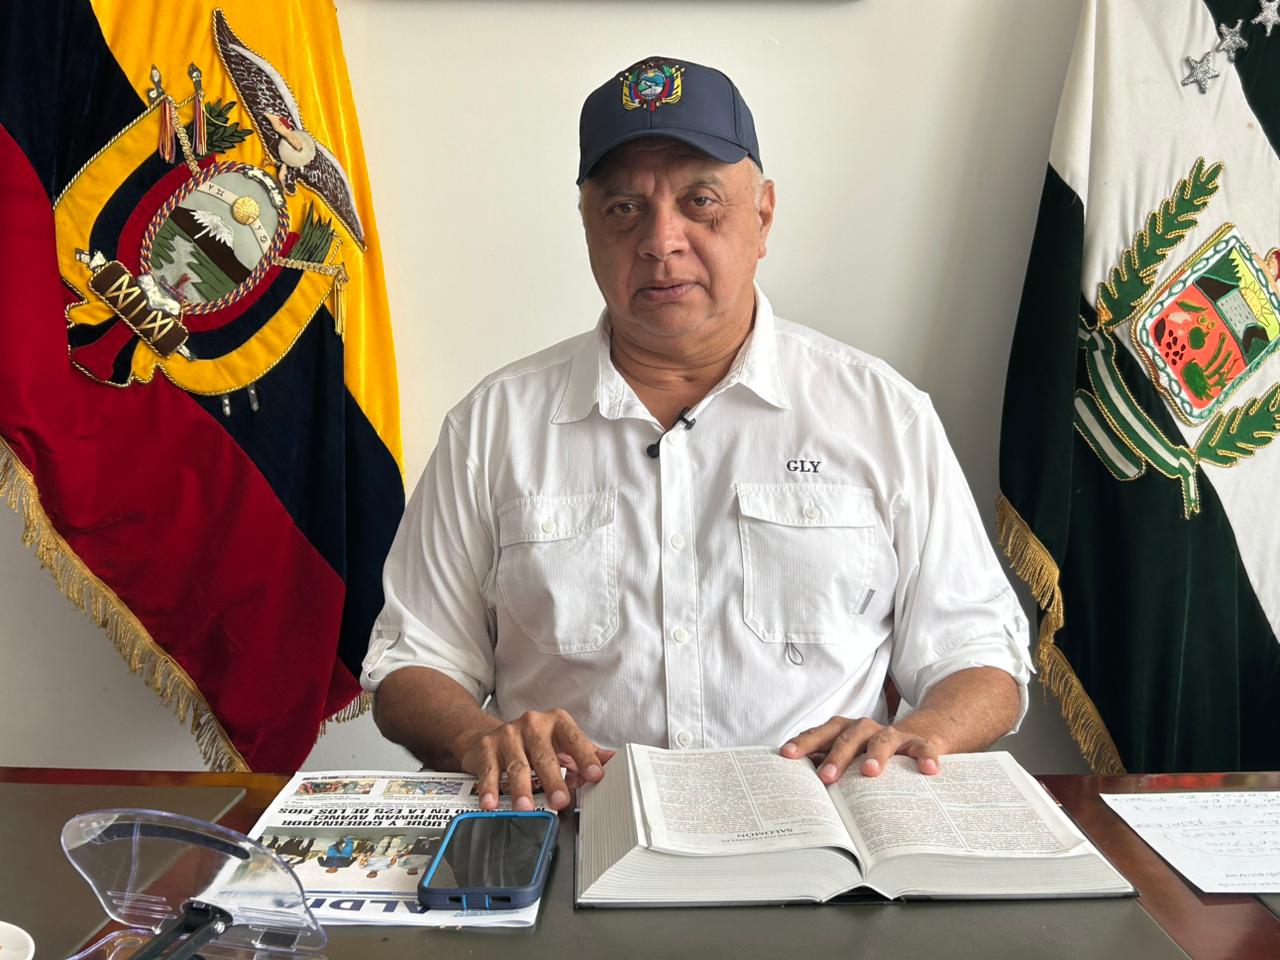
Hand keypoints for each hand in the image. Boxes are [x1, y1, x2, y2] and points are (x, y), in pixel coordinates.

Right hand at [456, 708, 613, 811]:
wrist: (489, 733)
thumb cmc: (534, 742)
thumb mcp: (561, 743)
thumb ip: (587, 753)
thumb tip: (616, 762)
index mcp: (557, 723)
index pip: (575, 740)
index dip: (585, 757)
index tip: (596, 775)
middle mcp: (533, 724)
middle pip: (545, 755)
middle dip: (554, 780)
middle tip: (561, 800)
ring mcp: (508, 734)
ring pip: (517, 765)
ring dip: (521, 788)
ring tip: (525, 807)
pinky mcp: (487, 747)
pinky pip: (490, 771)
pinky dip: (491, 789)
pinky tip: (492, 803)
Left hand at [780, 715, 945, 782]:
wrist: (919, 734)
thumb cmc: (873, 751)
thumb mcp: (850, 757)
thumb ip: (827, 764)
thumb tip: (797, 787)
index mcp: (844, 731)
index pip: (820, 735)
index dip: (803, 743)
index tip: (786, 755)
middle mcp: (865, 729)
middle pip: (848, 738)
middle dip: (836, 756)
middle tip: (826, 776)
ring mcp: (892, 735)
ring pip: (882, 739)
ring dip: (875, 755)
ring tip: (870, 772)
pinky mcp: (918, 743)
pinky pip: (922, 747)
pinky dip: (925, 756)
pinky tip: (928, 769)